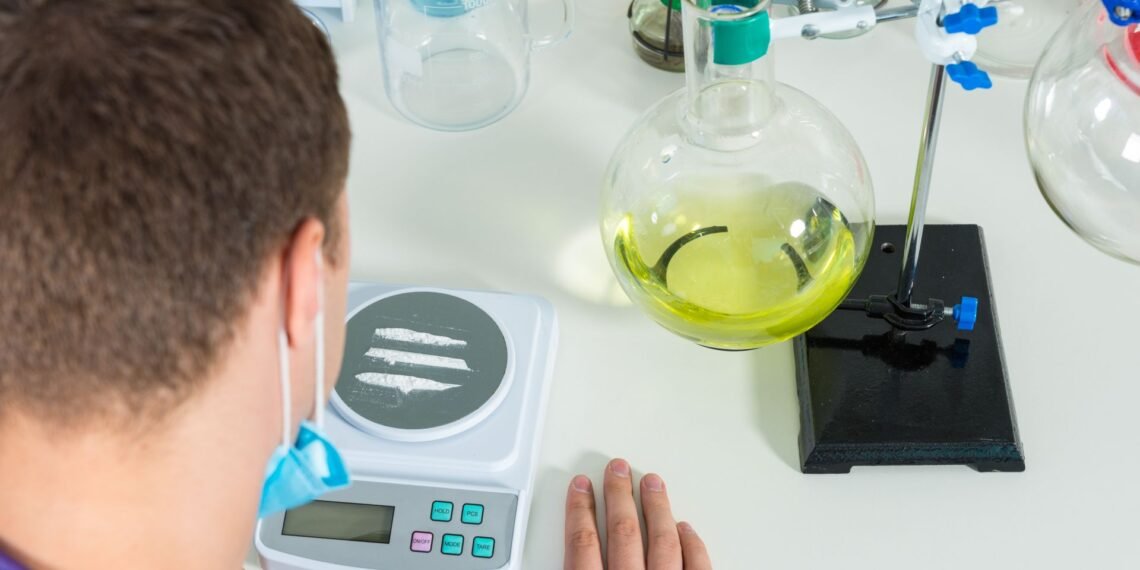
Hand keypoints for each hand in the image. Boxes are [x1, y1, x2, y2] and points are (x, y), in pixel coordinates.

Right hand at [563, 458, 711, 569]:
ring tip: (652, 483)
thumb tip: (573, 555)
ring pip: (663, 541)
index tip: (581, 487)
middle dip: (618, 495)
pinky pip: (696, 566)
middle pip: (624, 532)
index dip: (579, 510)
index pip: (583, 543)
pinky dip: (691, 544)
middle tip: (617, 470)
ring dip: (656, 507)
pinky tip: (685, 527)